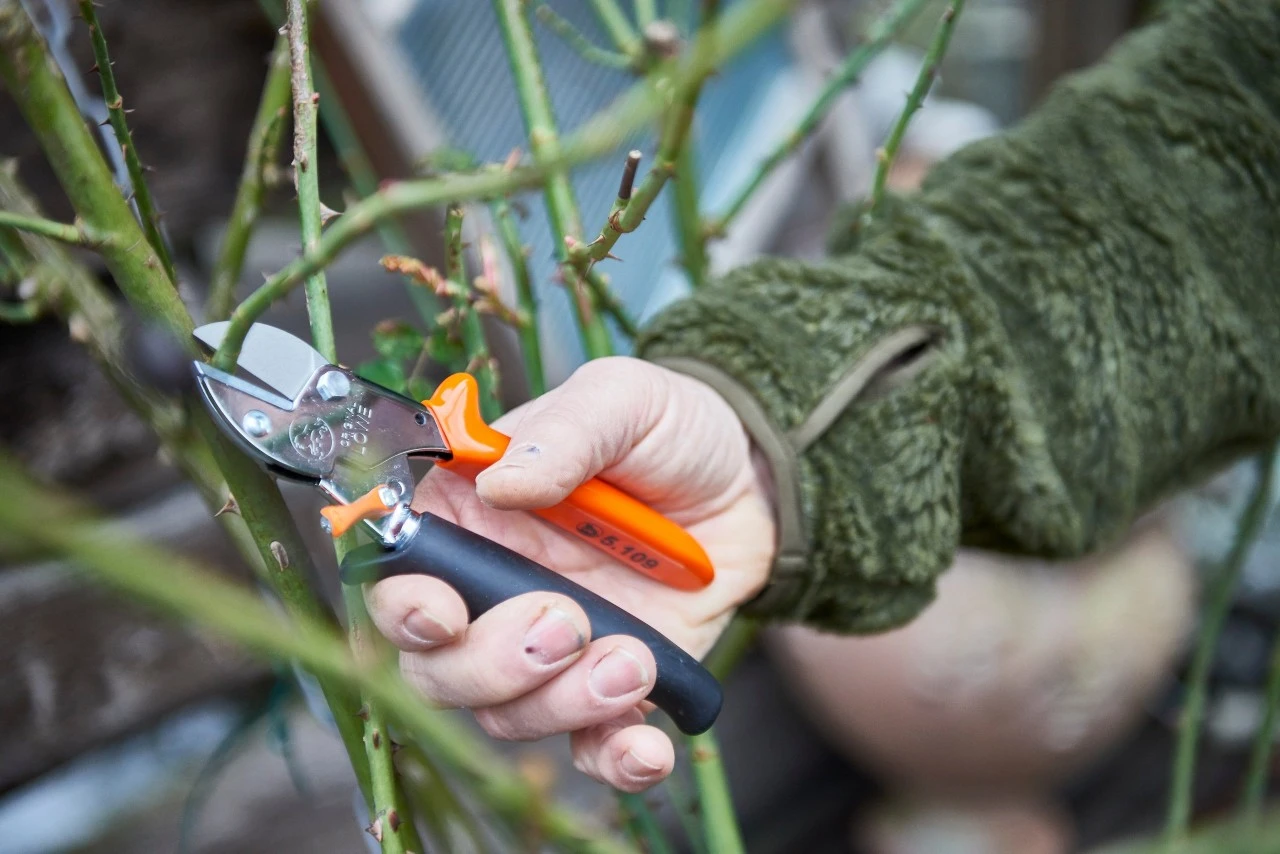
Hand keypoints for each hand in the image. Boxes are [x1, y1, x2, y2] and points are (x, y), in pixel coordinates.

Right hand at [365, 357, 776, 790]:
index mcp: (469, 515)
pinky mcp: (612, 687)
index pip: (399, 576)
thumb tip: (500, 484)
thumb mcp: (621, 399)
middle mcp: (494, 592)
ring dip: (564, 702)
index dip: (402, 608)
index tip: (443, 614)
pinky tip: (649, 748)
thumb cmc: (668, 428)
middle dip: (492, 664)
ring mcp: (553, 648)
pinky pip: (594, 747)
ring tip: (633, 659)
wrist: (752, 479)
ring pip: (511, 715)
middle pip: (440, 667)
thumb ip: (564, 433)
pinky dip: (616, 760)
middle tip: (563, 623)